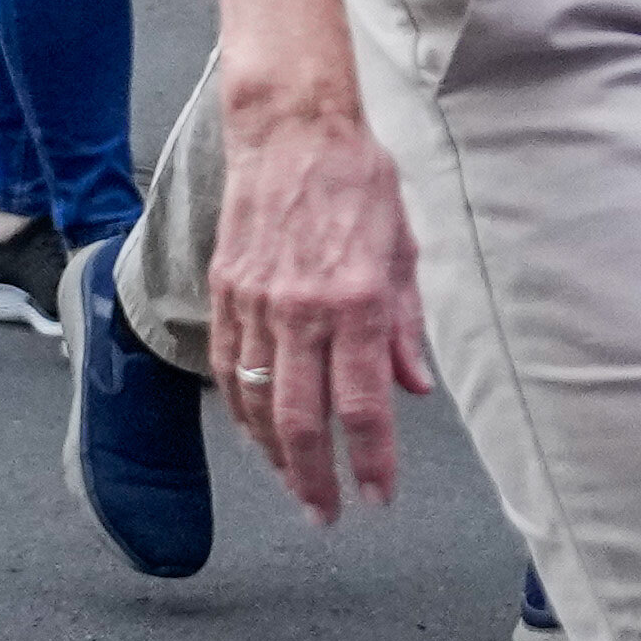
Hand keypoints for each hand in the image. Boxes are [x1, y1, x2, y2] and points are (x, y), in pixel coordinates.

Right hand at [207, 77, 434, 517]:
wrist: (291, 126)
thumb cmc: (358, 178)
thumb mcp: (404, 247)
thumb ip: (408, 325)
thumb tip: (414, 388)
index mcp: (358, 299)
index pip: (362, 406)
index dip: (371, 462)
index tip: (379, 496)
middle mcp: (303, 308)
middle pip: (303, 422)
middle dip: (316, 481)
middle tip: (327, 514)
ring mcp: (257, 301)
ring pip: (257, 404)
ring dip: (275, 457)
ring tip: (295, 485)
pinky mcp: (226, 290)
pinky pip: (229, 369)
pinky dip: (242, 411)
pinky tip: (257, 433)